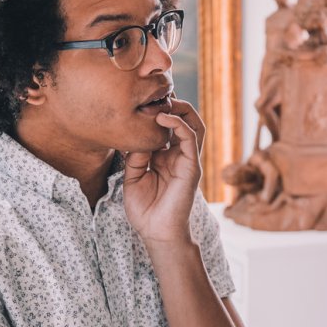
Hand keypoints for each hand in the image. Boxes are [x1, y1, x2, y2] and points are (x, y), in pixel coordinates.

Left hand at [122, 98, 204, 245]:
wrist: (156, 233)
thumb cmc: (145, 210)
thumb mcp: (132, 177)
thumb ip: (136, 156)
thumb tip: (136, 136)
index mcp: (165, 157)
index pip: (166, 127)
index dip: (156, 111)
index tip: (139, 100)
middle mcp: (178, 155)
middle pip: (183, 120)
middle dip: (171, 104)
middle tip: (154, 94)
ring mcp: (187, 160)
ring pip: (193, 123)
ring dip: (180, 108)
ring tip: (163, 100)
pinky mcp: (192, 166)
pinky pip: (190, 137)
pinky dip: (178, 123)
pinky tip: (162, 117)